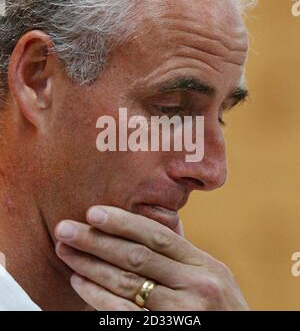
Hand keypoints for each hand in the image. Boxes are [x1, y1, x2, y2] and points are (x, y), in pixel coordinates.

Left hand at [55, 205, 249, 310]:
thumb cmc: (220, 310)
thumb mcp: (212, 277)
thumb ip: (182, 254)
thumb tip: (150, 225)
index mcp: (205, 265)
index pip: (157, 236)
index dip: (123, 222)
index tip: (93, 212)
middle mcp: (197, 285)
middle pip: (137, 257)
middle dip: (97, 240)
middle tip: (65, 229)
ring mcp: (184, 312)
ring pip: (128, 284)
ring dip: (92, 266)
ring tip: (66, 252)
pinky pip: (127, 315)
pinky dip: (100, 298)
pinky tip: (81, 283)